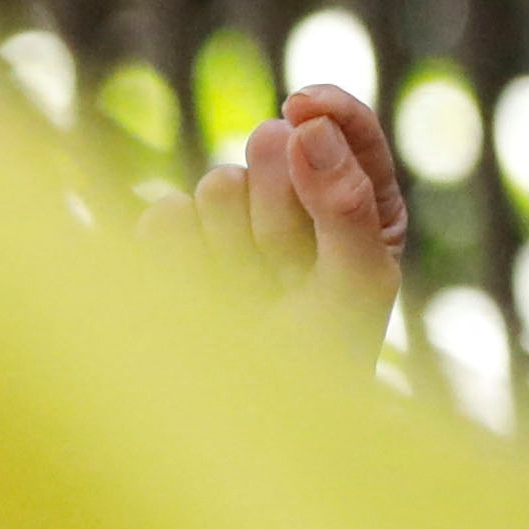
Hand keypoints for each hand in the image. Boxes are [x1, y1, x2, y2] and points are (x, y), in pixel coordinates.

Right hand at [145, 84, 408, 344]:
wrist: (245, 424)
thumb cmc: (323, 363)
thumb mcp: (359, 286)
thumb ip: (346, 205)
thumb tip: (304, 126)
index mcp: (359, 200)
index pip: (346, 129)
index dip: (328, 109)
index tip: (304, 104)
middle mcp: (295, 199)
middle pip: (276, 145)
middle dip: (282, 204)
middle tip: (292, 269)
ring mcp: (230, 218)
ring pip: (221, 182)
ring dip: (237, 242)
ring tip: (255, 294)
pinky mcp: (174, 240)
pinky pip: (168, 214)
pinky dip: (185, 257)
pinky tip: (207, 297)